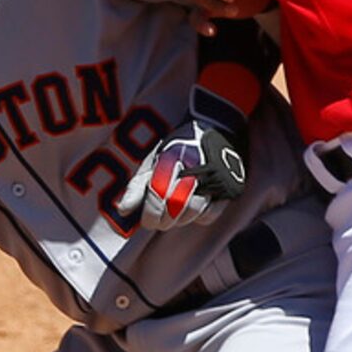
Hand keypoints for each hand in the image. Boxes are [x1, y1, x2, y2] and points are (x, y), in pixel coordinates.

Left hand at [120, 118, 248, 229]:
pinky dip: (199, 216)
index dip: (150, 214)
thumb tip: (123, 211)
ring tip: (175, 211)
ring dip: (180, 218)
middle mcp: (195, 166)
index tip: (146, 220)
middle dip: (162, 219)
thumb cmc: (176, 150)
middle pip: (174, 208)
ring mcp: (215, 178)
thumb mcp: (153, 161)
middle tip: (159, 219)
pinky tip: (194, 205)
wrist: (212, 131)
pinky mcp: (229, 189)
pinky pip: (209, 215)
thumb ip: (137, 186)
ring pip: (192, 213)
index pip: (158, 194)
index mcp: (172, 157)